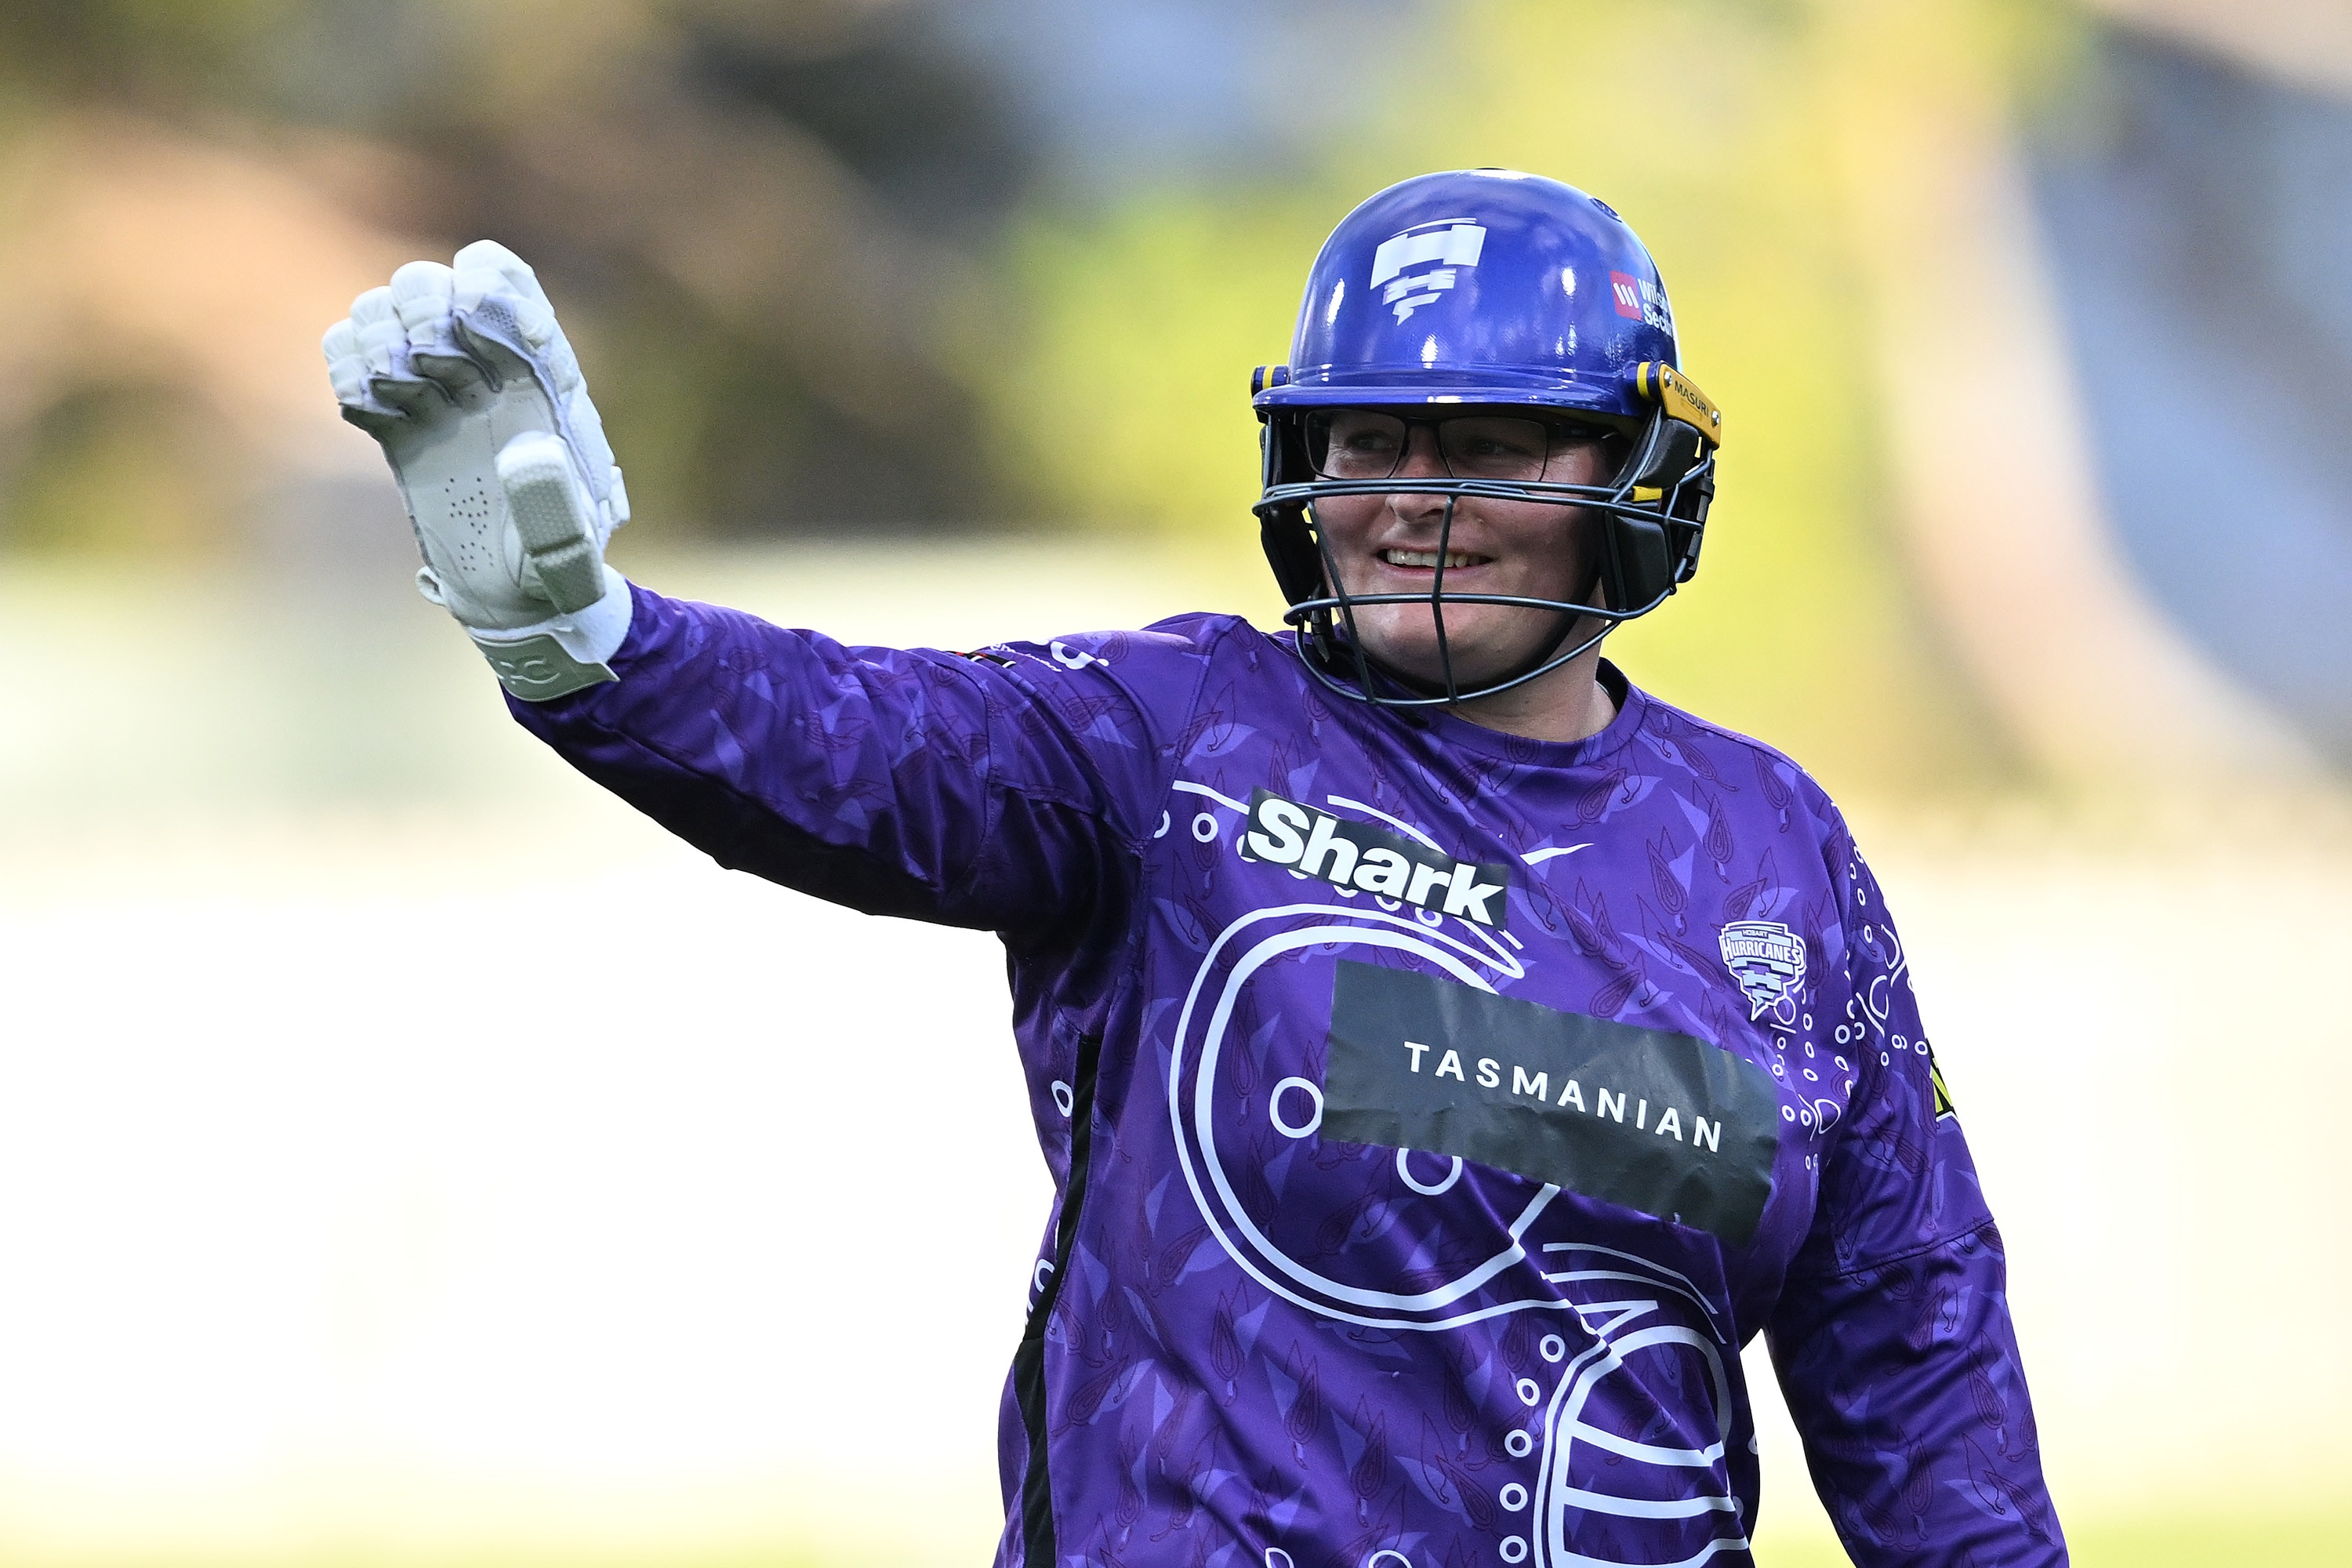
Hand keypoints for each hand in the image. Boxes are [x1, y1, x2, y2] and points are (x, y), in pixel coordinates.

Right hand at [324, 241, 631, 696]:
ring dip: (377, 338)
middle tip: (426, 366)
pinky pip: (349, 359)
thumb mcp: (568, 552)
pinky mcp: (395, 422)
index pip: (509, 285)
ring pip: (385, 309)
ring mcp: (436, 394)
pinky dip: (345, 369)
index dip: (483, 283)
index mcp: (545, 381)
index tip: (469, 318)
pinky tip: (370, 410)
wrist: (516, 597)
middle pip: (433, 283)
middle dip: (420, 307)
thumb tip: (527, 452)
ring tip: (397, 392)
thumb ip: (554, 510)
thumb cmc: (556, 571)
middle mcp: (487, 373)